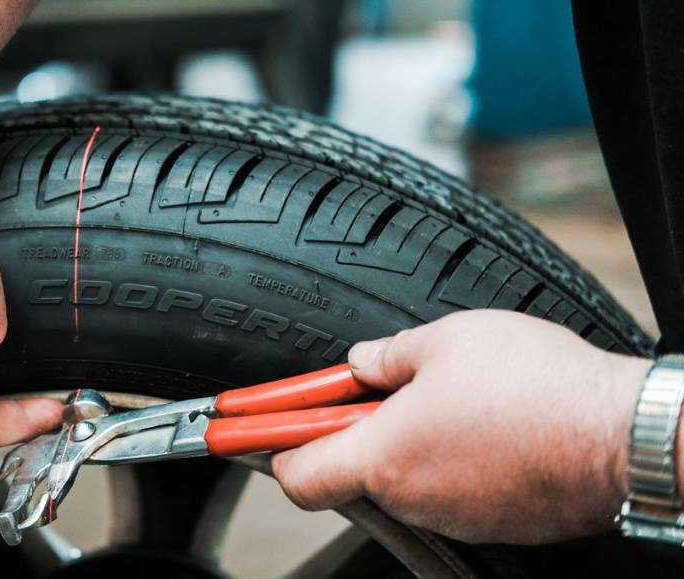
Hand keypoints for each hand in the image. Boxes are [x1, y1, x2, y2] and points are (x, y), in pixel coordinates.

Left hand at [271, 310, 651, 543]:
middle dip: (347, 432)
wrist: (622, 436)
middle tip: (364, 392)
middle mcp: (411, 496)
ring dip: (403, 443)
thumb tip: (361, 363)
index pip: (295, 474)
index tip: (243, 428)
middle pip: (347, 472)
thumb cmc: (537, 386)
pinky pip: (446, 492)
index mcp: (383, 454)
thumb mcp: (444, 341)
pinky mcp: (492, 524)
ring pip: (401, 480)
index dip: (266, 446)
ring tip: (443, 400)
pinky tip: (480, 427)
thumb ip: (385, 356)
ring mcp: (453, 516)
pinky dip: (445, 463)